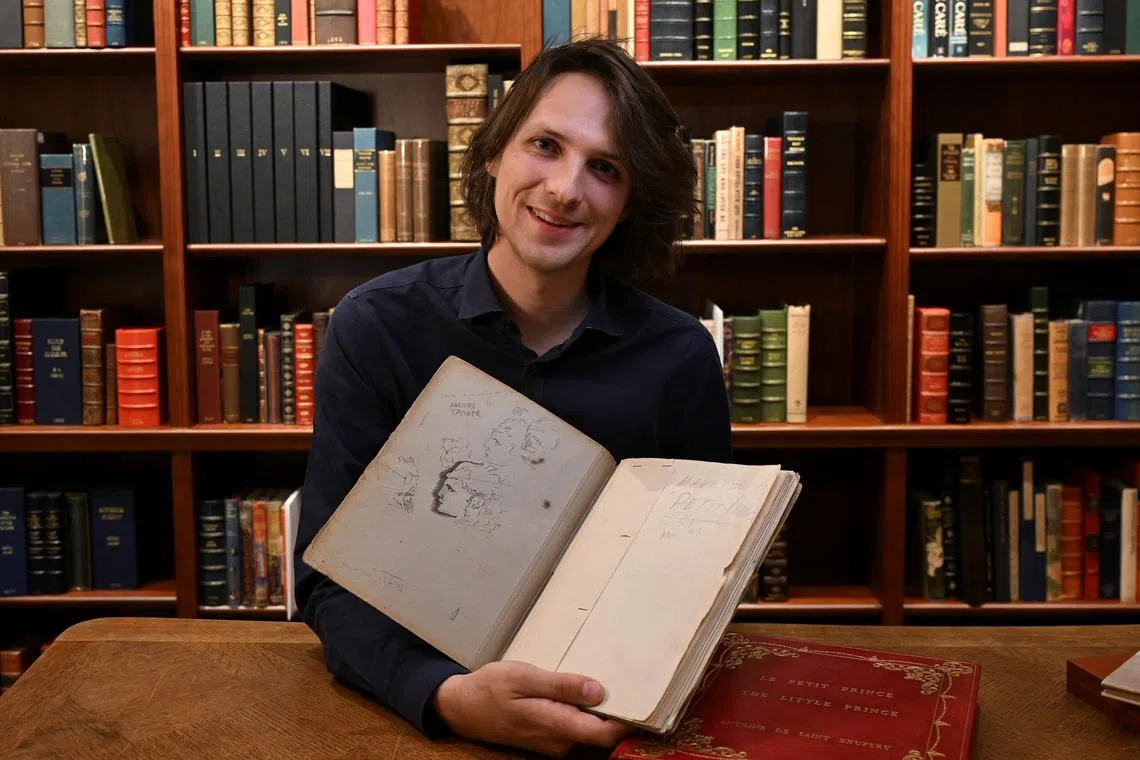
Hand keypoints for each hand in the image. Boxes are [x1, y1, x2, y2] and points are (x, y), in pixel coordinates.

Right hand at [431, 660, 633, 756]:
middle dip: (616, 710)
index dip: (628, 721)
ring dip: (598, 708)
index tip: (645, 699)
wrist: (462, 708)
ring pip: (588, 729)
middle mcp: (558, 740)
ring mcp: (553, 742)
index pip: (604, 734)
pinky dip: (582, 710)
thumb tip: (598, 691)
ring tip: (606, 676)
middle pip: (600, 733)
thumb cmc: (490, 688)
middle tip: (630, 678)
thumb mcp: (523, 678)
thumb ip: (560, 686)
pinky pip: (575, 727)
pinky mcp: (548, 738)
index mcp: (554, 724)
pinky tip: (581, 689)